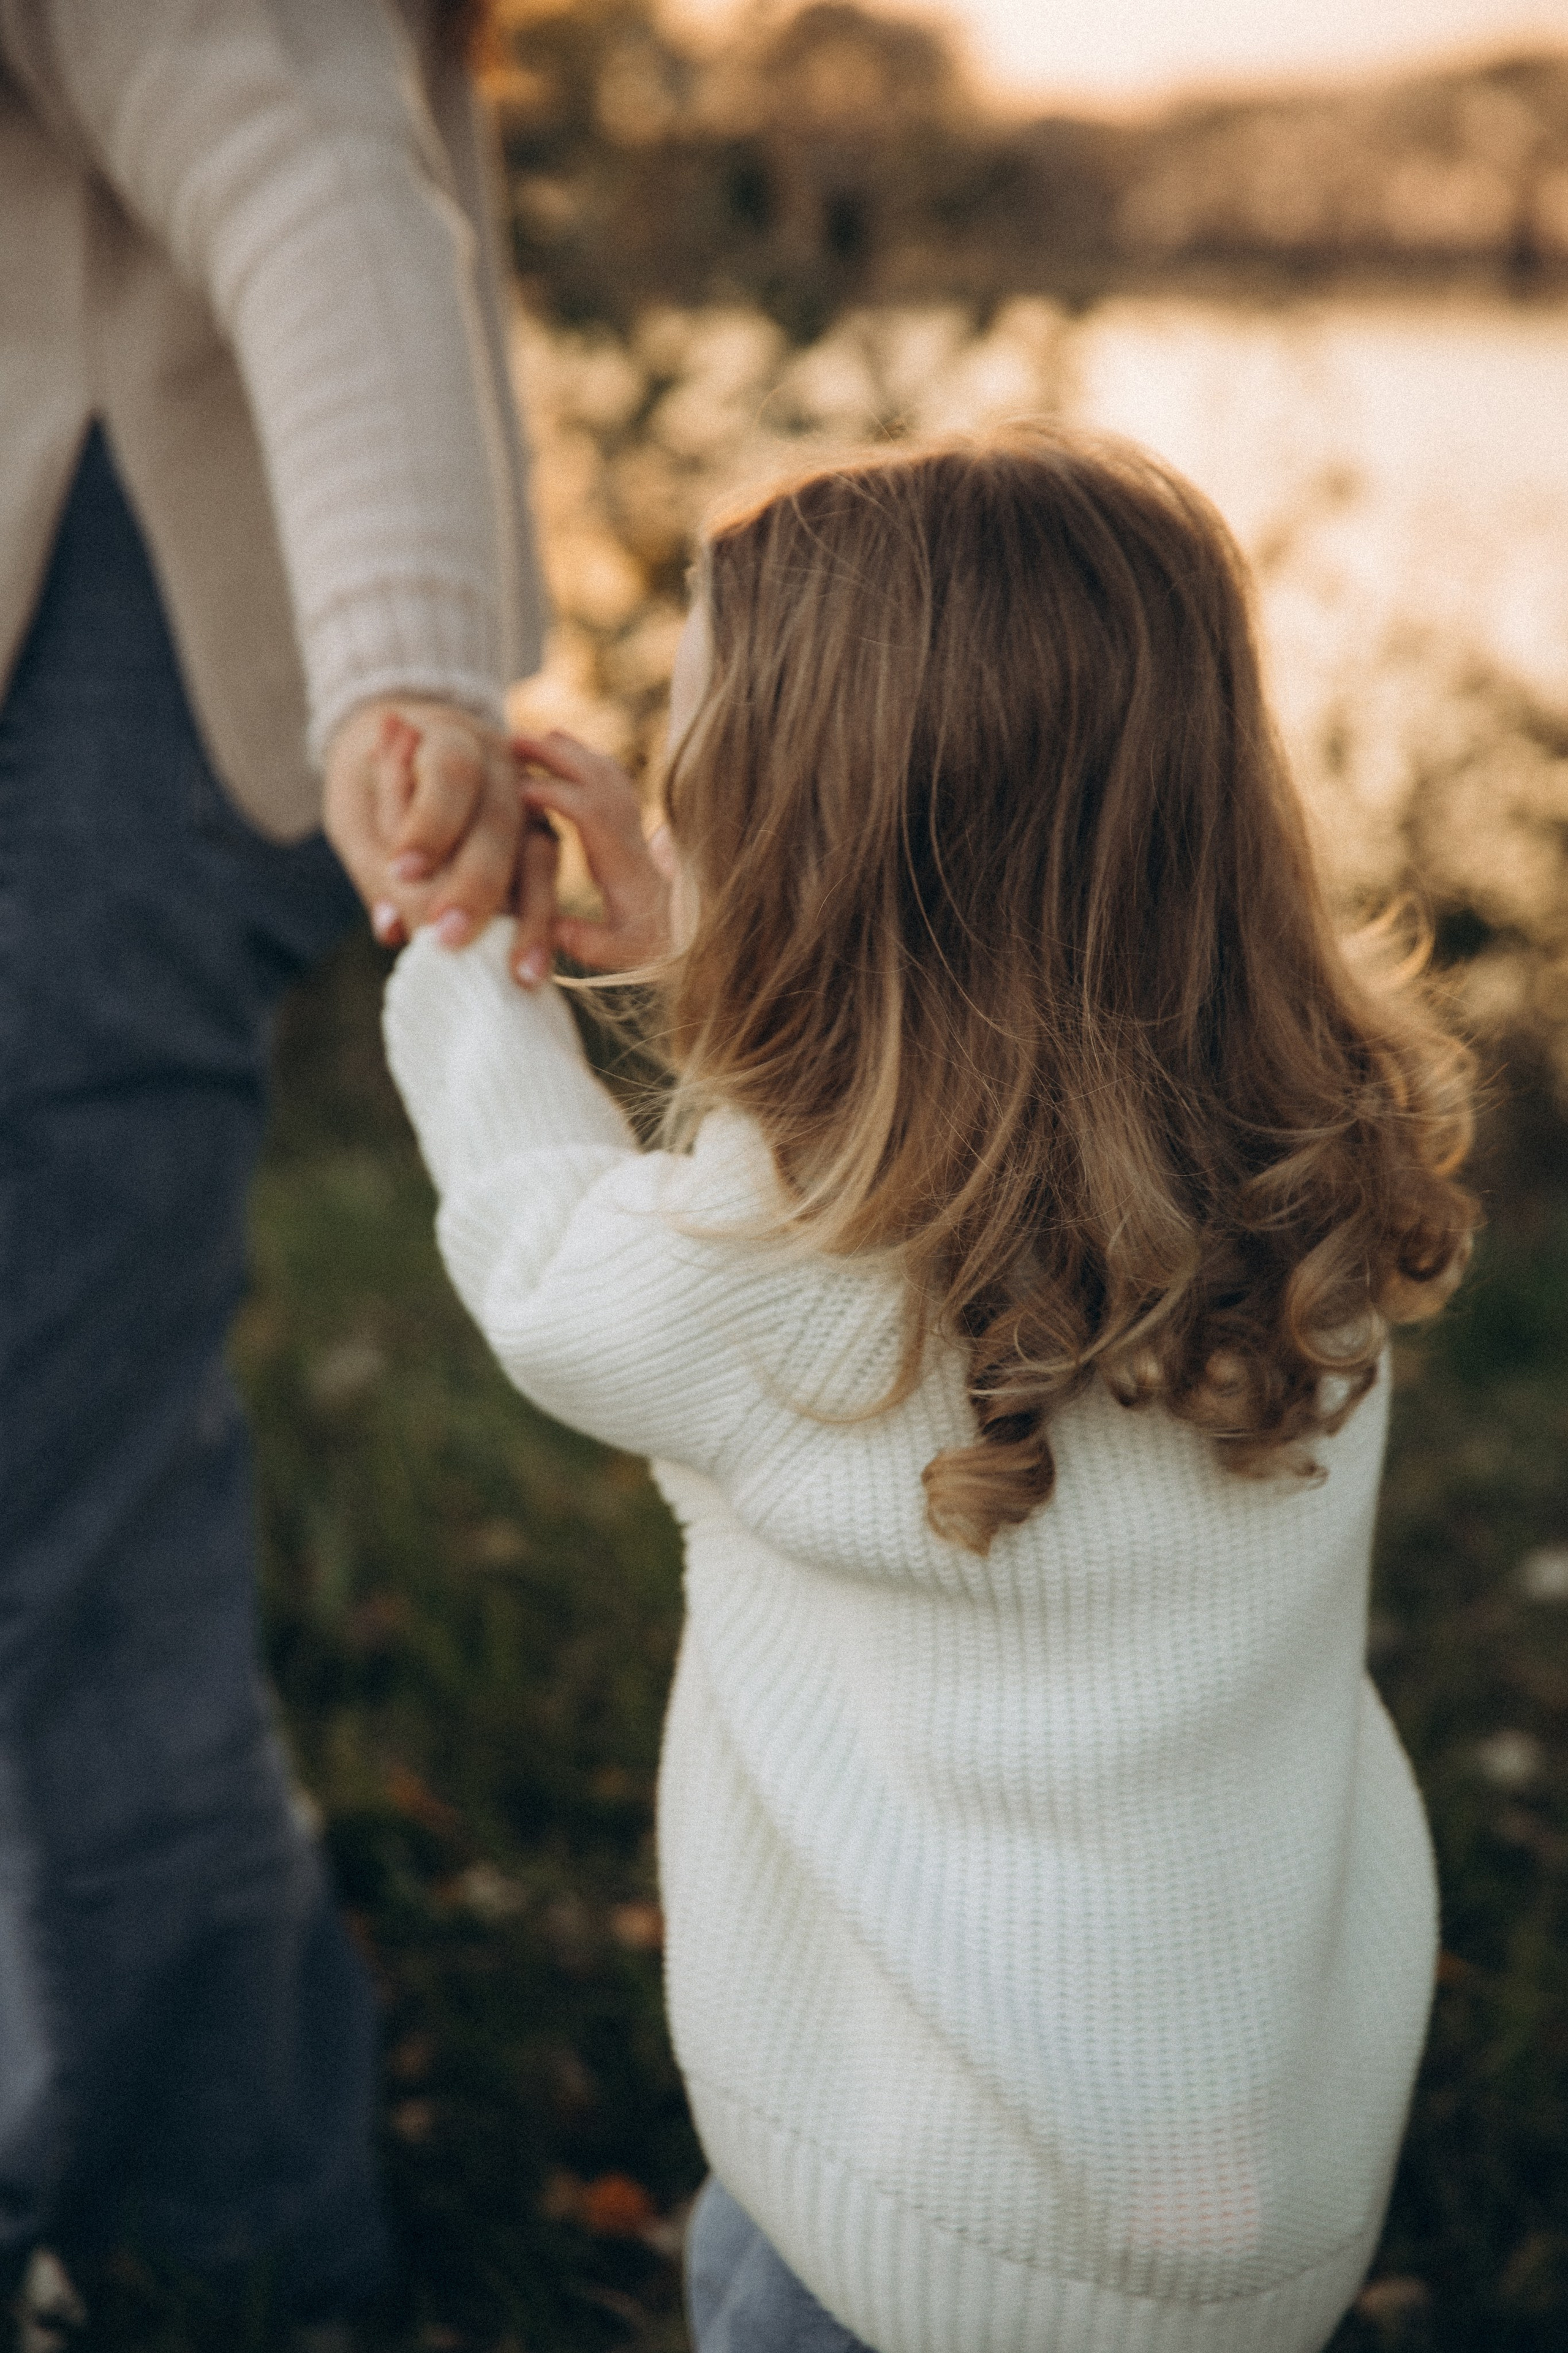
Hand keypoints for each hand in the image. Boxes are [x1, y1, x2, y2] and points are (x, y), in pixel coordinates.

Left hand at [323, 696, 521, 950]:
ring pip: (539, 855)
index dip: (429, 821)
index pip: (451, 772)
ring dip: (530, 917)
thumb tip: (392, 928)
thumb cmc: (374, 786)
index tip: (400, 871)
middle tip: (448, 937)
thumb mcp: (357, 811)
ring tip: (520, 973)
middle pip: (501, 820)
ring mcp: (531, 806)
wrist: (411, 751)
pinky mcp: (542, 843)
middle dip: (476, 883)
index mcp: (452, 737)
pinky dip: (540, 928)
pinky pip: (548, 884)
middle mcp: (504, 767)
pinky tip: (533, 970)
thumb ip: (373, 862)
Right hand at [512, 732, 673, 974]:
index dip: (556, 795)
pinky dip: (588, 758)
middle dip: (557, 756)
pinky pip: (615, 778)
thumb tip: (551, 929)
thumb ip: (588, 942)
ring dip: (572, 751)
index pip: (592, 813)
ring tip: (535, 738)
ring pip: (609, 772)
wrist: (697, 935)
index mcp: (624, 864)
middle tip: (512, 741)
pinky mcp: (636, 824)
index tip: (518, 790)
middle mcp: (634, 838)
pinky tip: (564, 749)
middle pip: (600, 779)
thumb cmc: (656, 944)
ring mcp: (638, 827)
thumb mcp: (624, 951)